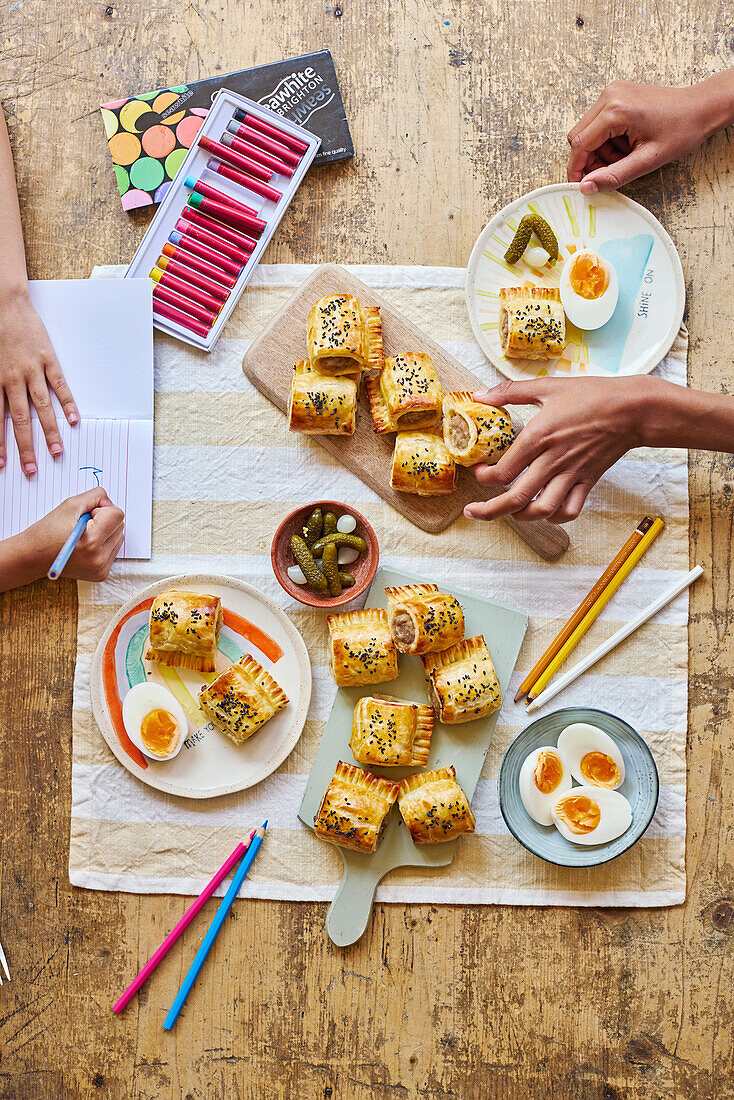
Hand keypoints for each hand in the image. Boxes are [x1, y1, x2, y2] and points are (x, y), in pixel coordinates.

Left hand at [0, 291, 78, 475]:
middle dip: (26, 447)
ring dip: (49, 431)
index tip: (3, 463)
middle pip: (21, 420)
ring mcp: (32, 370)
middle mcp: (13, 379)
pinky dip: (67, 403)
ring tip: (56, 451)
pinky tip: (73, 420)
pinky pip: (59, 386)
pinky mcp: (48, 360)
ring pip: (41, 407)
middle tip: (31, 468)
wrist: (3, 302)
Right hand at [28, 488, 124, 580]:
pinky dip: (103, 544)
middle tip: (82, 524)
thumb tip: (110, 501)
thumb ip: (95, 497)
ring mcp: (101, 569)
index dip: (101, 509)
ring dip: (105, 532)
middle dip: (104, 520)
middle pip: (120, 526)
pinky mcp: (101, 574)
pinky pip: (113, 550)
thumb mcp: (70, 505)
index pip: (117, 515)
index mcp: (92, 541)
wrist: (32, 557)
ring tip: (83, 535)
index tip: (86, 514)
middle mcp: (99, 558)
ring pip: (118, 538)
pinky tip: (86, 545)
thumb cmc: (47, 531)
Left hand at [463, 378, 653, 523]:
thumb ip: (510, 392)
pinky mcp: (588, 481)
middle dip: (489, 511)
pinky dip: (554, 517)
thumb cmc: (591, 394)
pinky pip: (570, 510)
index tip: (480, 472)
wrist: (632, 408)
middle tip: (473, 512)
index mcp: (538, 437)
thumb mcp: (547, 387)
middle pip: (515, 498)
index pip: (502, 471)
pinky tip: (544, 511)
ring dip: (520, 517)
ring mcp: (572, 474)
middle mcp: (553, 460)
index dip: (484, 478)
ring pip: (542, 510)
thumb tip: (479, 394)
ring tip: (508, 513)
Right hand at [567, 78, 725, 191]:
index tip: (579, 185)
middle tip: (609, 171)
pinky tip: (626, 143)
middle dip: (589, 159)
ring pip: (587, 130)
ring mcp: (612, 92)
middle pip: (578, 136)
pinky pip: (598, 121)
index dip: (577, 168)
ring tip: (626, 155)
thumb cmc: (681, 130)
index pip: (579, 144)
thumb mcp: (647, 161)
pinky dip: (606, 138)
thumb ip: (613, 176)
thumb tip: (587, 187)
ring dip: (600, 149)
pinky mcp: (616, 93)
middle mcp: (610, 95)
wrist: (700, 108)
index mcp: (616, 110)